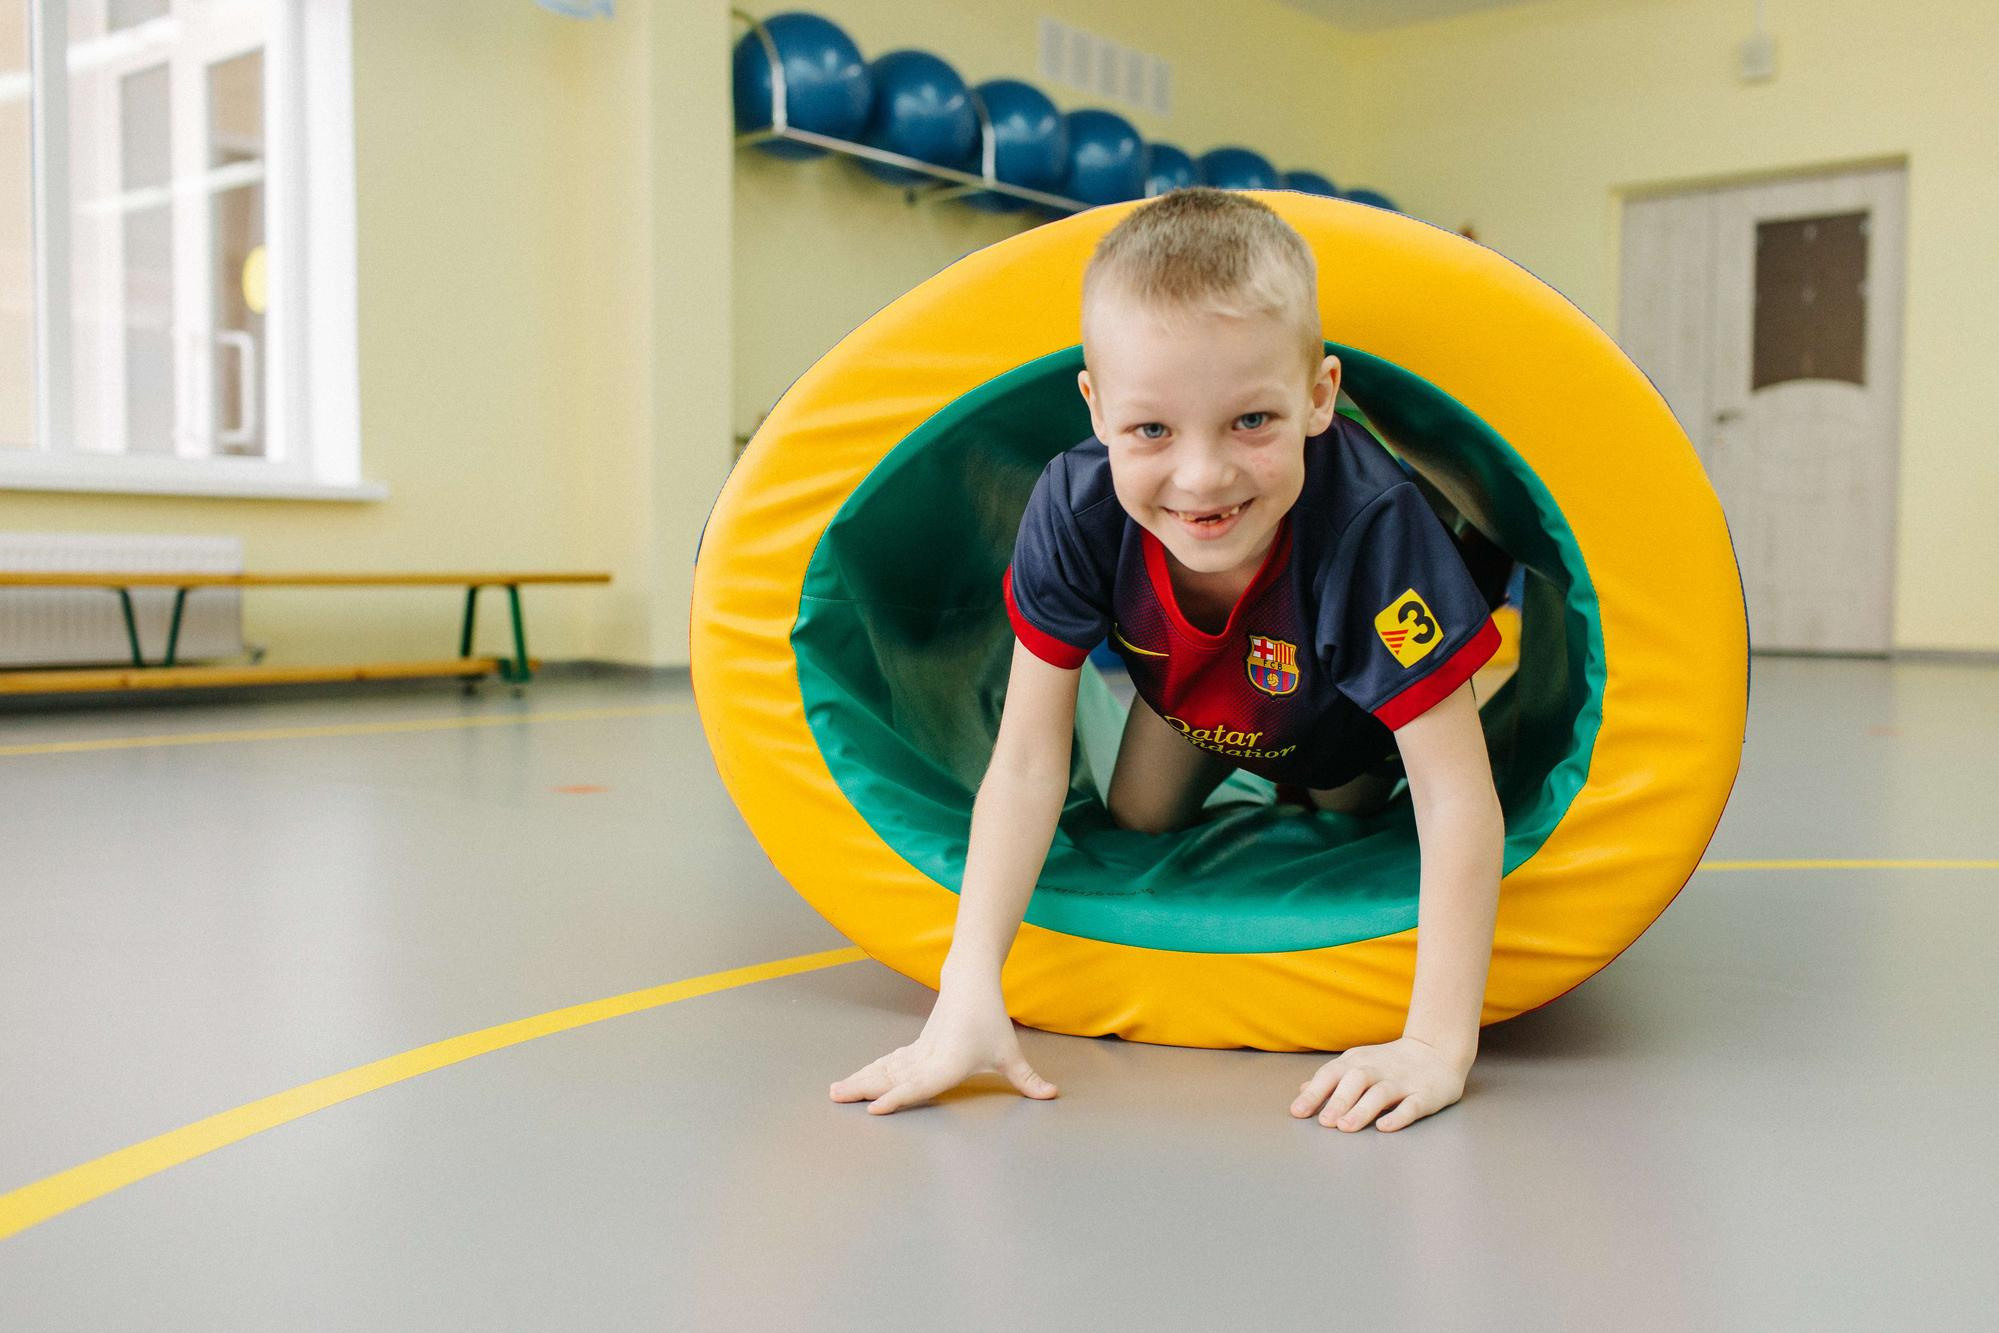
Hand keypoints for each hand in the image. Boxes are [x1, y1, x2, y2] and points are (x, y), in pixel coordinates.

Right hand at [830, 986, 1057, 1115]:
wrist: (970, 983)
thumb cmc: (989, 1018)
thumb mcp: (1010, 1052)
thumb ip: (1027, 1078)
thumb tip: (1051, 1095)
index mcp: (947, 1064)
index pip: (920, 1085)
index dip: (898, 1098)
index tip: (875, 1109)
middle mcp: (927, 1059)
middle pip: (890, 1076)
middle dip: (863, 1089)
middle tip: (836, 1098)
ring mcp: (918, 1052)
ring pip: (884, 1069)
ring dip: (860, 1080)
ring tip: (836, 1091)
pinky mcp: (916, 1048)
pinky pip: (889, 1063)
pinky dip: (871, 1073)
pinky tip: (858, 1081)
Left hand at [1290, 1035, 1468, 1132]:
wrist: (1436, 1050)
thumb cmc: (1388, 1063)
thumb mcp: (1356, 1064)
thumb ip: (1331, 1079)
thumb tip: (1301, 1091)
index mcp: (1357, 1062)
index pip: (1332, 1074)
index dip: (1314, 1093)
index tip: (1298, 1112)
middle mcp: (1377, 1069)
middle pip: (1355, 1080)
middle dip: (1338, 1100)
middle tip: (1325, 1122)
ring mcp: (1402, 1081)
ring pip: (1380, 1093)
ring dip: (1362, 1109)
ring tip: (1346, 1127)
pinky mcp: (1425, 1095)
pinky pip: (1412, 1106)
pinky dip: (1398, 1117)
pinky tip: (1384, 1127)